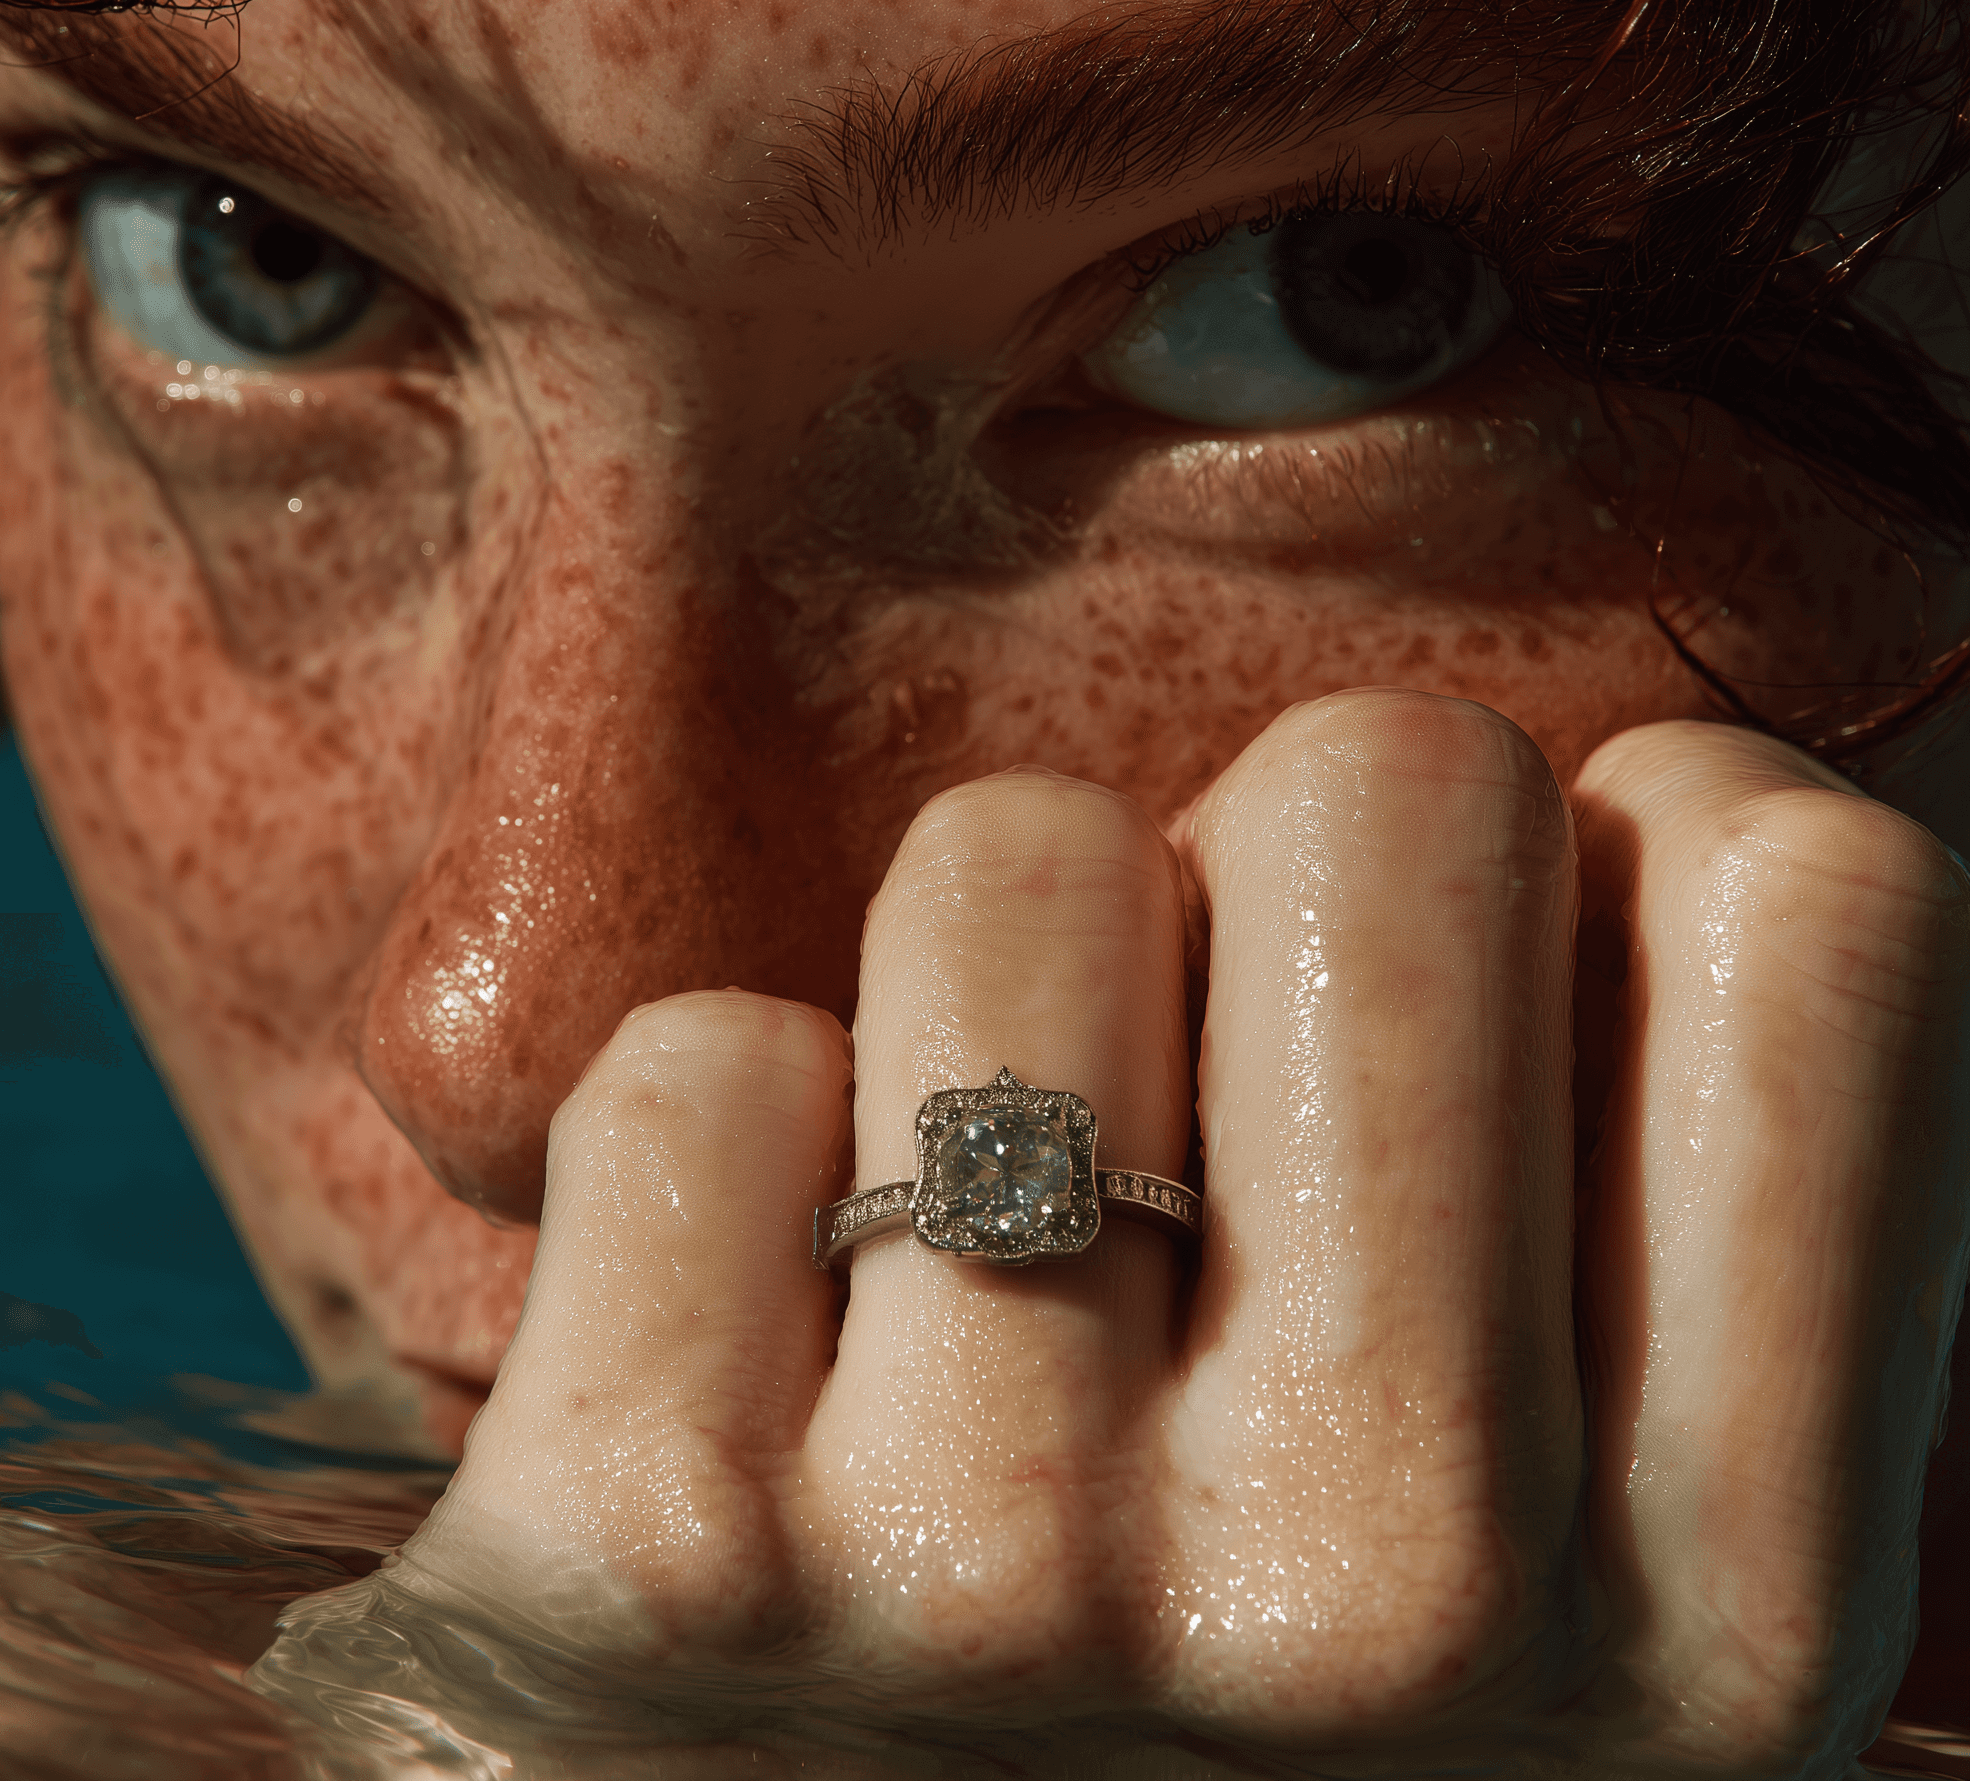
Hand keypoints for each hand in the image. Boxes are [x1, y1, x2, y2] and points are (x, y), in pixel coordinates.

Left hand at [257, 691, 1969, 1775]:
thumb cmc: (1250, 1751)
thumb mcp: (1591, 1579)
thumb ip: (1671, 1230)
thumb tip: (1660, 794)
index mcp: (1716, 1607)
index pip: (1812, 901)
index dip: (1638, 854)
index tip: (1514, 977)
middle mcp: (1396, 1587)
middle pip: (1393, 785)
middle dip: (1278, 877)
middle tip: (1214, 1088)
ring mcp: (1010, 1570)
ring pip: (1019, 860)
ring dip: (988, 989)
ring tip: (982, 1231)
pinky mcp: (657, 1557)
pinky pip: (708, 1066)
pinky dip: (727, 1149)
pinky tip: (765, 1359)